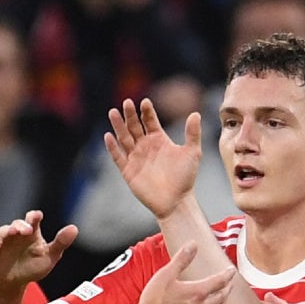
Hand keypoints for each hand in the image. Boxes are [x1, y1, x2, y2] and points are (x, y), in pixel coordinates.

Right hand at [0, 211, 77, 293]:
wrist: (14, 283)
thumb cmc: (32, 267)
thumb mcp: (49, 257)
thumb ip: (60, 243)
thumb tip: (74, 228)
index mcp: (32, 233)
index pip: (33, 220)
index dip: (34, 216)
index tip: (37, 216)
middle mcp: (17, 234)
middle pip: (18, 224)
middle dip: (22, 225)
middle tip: (28, 229)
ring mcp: (4, 241)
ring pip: (4, 231)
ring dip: (8, 230)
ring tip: (13, 232)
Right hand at [105, 98, 201, 219]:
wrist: (176, 201)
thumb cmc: (185, 178)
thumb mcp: (192, 153)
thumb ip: (192, 133)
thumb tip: (195, 113)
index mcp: (159, 140)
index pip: (150, 121)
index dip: (146, 111)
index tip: (145, 102)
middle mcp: (145, 146)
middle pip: (135, 126)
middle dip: (130, 115)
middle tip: (127, 102)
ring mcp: (136, 158)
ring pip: (124, 138)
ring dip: (118, 126)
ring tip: (113, 113)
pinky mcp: (128, 171)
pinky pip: (118, 157)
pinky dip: (112, 147)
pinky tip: (108, 136)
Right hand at [135, 242, 234, 303]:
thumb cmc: (154, 302)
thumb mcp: (166, 275)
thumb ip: (182, 259)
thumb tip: (192, 245)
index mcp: (197, 293)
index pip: (219, 281)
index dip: (227, 274)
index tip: (231, 270)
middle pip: (221, 297)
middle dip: (227, 289)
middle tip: (229, 284)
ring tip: (221, 300)